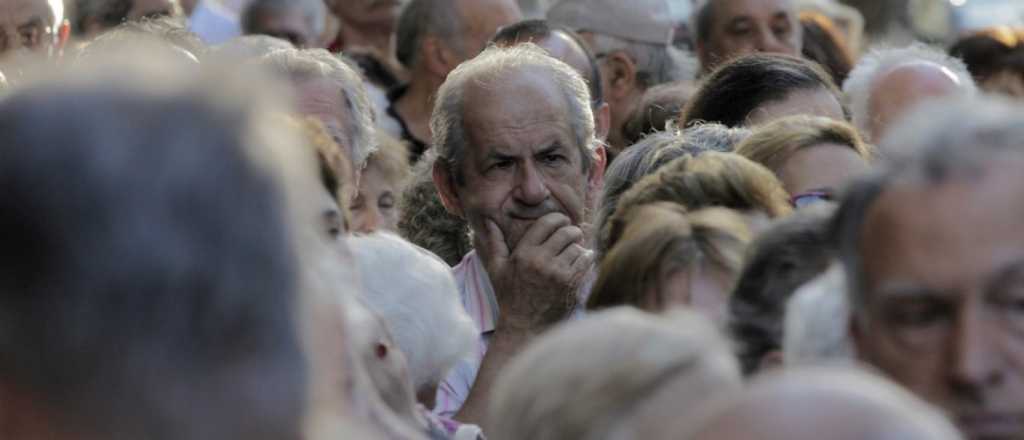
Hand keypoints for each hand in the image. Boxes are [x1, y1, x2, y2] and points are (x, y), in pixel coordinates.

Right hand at [477, 213, 593, 332]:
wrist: (525, 326)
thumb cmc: (510, 296)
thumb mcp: (497, 269)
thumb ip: (495, 243)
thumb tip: (490, 222)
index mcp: (523, 254)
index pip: (547, 223)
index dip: (558, 218)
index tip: (561, 221)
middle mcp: (541, 261)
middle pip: (566, 232)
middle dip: (572, 231)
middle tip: (572, 234)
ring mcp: (558, 273)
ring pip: (577, 246)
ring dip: (578, 247)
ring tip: (574, 251)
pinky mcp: (571, 284)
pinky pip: (586, 260)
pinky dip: (586, 258)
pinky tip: (581, 260)